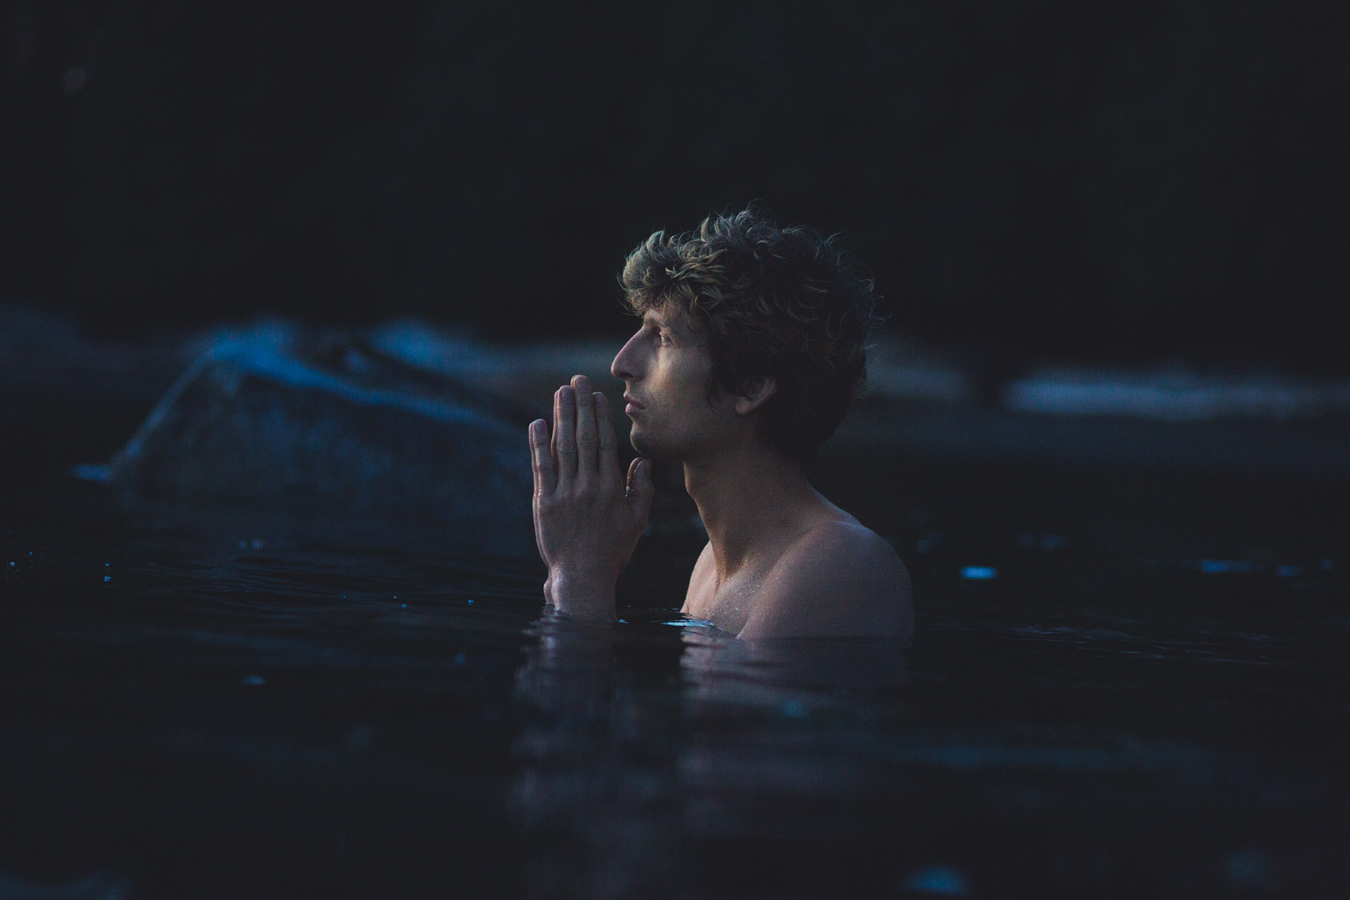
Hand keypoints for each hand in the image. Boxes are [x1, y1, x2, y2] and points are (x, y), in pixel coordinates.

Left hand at [530, 374, 653, 617]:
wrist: (583, 577)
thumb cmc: (613, 550)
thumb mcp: (637, 521)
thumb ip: (642, 489)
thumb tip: (641, 461)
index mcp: (612, 488)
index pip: (604, 442)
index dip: (599, 415)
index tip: (596, 394)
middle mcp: (589, 486)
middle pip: (584, 437)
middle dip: (581, 406)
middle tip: (577, 380)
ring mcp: (565, 494)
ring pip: (563, 447)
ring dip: (562, 416)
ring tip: (561, 392)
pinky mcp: (545, 503)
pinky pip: (541, 468)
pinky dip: (538, 444)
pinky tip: (537, 423)